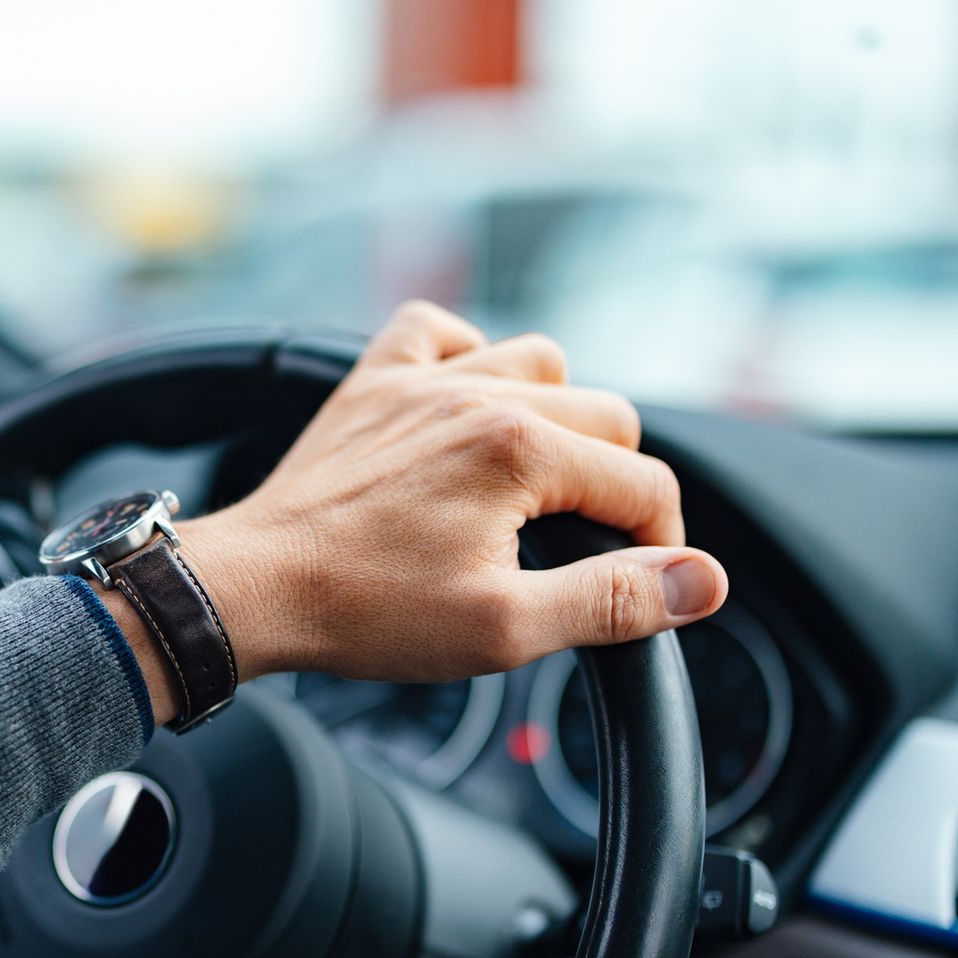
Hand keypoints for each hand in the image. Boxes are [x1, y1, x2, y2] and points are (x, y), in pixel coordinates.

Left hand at [124, 302, 727, 714]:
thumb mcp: (505, 627)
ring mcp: (421, 380)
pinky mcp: (372, 383)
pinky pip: (437, 329)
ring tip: (534, 485)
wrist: (254, 589)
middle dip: (615, 485)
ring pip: (538, 362)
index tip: (638, 588)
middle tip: (584, 548)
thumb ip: (613, 599)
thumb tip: (702, 580)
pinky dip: (464, 356)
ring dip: (555, 415)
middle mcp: (478, 394)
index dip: (660, 546)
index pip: (643, 483)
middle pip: (606, 416)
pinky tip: (463, 407)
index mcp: (520, 449)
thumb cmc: (367, 612)